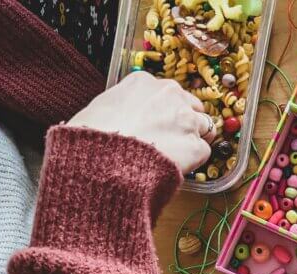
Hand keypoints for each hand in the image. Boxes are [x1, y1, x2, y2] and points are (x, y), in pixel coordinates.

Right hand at [68, 71, 216, 172]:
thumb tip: (114, 119)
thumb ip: (116, 108)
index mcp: (143, 82)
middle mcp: (170, 94)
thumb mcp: (96, 110)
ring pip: (204, 126)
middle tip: (171, 140)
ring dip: (193, 139)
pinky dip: (194, 161)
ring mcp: (186, 120)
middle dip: (185, 121)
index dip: (164, 110)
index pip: (166, 92)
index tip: (157, 124)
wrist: (104, 163)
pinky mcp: (196, 146)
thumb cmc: (92, 138)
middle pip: (191, 105)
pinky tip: (177, 167)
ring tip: (176, 156)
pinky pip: (204, 152)